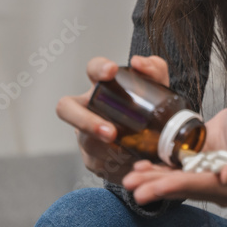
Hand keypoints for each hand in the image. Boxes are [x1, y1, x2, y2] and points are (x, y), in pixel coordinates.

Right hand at [55, 54, 170, 184]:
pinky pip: (97, 163)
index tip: (111, 71)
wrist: (153, 145)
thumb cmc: (151, 109)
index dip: (98, 68)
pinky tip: (127, 164)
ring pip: (85, 141)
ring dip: (105, 149)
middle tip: (110, 132)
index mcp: (104, 85)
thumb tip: (138, 62)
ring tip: (126, 154)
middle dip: (85, 121)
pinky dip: (114, 164)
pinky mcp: (91, 158)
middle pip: (67, 108)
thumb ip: (154, 69)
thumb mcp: (159, 89)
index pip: (93, 69)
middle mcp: (88, 107)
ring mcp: (86, 134)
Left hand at [121, 96, 226, 207]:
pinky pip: (176, 171)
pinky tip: (141, 166)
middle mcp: (221, 186)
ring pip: (177, 182)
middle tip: (133, 184)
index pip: (205, 186)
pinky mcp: (198, 166)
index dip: (180, 187)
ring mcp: (208, 177)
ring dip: (153, 180)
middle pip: (186, 188)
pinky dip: (157, 170)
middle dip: (158, 187)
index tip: (158, 187)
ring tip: (130, 178)